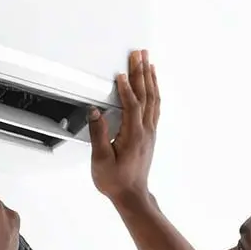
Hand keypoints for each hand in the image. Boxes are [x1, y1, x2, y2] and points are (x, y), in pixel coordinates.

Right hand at [88, 49, 159, 204]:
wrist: (132, 195)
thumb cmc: (116, 180)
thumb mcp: (101, 159)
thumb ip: (98, 134)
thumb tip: (95, 113)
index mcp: (133, 135)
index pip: (132, 104)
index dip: (126, 87)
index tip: (121, 73)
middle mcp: (145, 131)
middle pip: (146, 95)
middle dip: (141, 72)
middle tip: (139, 54)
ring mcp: (150, 132)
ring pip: (153, 99)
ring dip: (150, 79)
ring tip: (148, 62)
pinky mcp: (149, 135)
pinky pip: (155, 107)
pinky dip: (154, 92)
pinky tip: (152, 86)